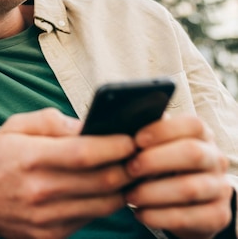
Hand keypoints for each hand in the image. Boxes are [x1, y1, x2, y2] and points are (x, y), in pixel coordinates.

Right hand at [0, 108, 136, 238]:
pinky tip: (104, 189)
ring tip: (128, 171)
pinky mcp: (50, 235)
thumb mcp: (14, 127)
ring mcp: (46, 217)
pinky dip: (103, 204)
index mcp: (30, 158)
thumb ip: (49, 120)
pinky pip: (90, 219)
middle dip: (129, 166)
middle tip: (140, 154)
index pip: (84, 153)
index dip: (114, 146)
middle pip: (102, 181)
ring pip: (103, 204)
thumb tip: (86, 125)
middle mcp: (39, 191)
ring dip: (122, 187)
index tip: (131, 137)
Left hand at [124, 114, 233, 238]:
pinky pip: (189, 217)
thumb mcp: (155, 148)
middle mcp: (215, 159)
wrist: (182, 203)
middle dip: (155, 161)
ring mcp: (219, 188)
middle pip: (193, 153)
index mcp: (201, 136)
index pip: (192, 125)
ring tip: (129, 195)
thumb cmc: (160, 166)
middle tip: (129, 168)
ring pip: (190, 188)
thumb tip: (121, 129)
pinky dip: (159, 216)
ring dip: (153, 192)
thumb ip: (145, 138)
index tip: (136, 140)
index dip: (163, 130)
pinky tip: (140, 213)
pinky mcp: (218, 215)